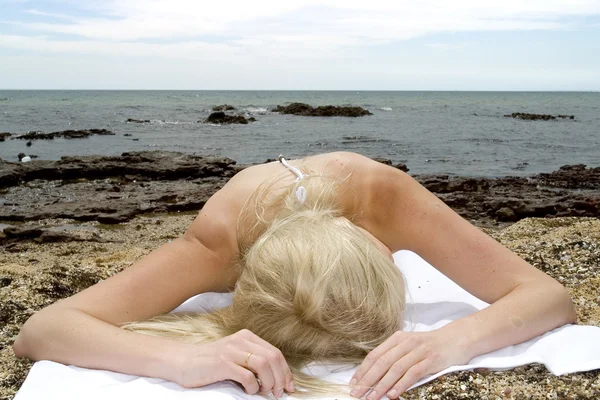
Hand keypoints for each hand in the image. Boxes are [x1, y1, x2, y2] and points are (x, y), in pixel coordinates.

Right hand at [171, 329, 294, 397]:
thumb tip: (276, 377)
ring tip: (265, 393)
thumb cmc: (210, 363)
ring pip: (264, 364)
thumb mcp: (234, 355)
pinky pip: (247, 376)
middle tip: (279, 393)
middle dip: (281, 378)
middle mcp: (241, 340)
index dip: (286, 371)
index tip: (289, 387)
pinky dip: (253, 387)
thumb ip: (252, 360)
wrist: (182, 361)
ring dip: (270, 383)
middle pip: (273, 357)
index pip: (275, 353)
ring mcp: (231, 351)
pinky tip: (249, 392)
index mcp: (247, 337)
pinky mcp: (222, 363)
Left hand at [349, 329, 469, 398]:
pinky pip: (412, 374)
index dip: (363, 369)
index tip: (354, 383)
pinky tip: (392, 394)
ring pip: (395, 369)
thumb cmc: (429, 345)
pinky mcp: (431, 360)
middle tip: (358, 393)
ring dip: (382, 385)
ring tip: (372, 397)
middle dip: (368, 380)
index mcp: (397, 338)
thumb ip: (393, 355)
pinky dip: (400, 384)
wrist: (456, 338)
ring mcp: (419, 350)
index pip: (375, 355)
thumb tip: (373, 373)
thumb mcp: (409, 345)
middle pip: (382, 362)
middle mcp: (406, 342)